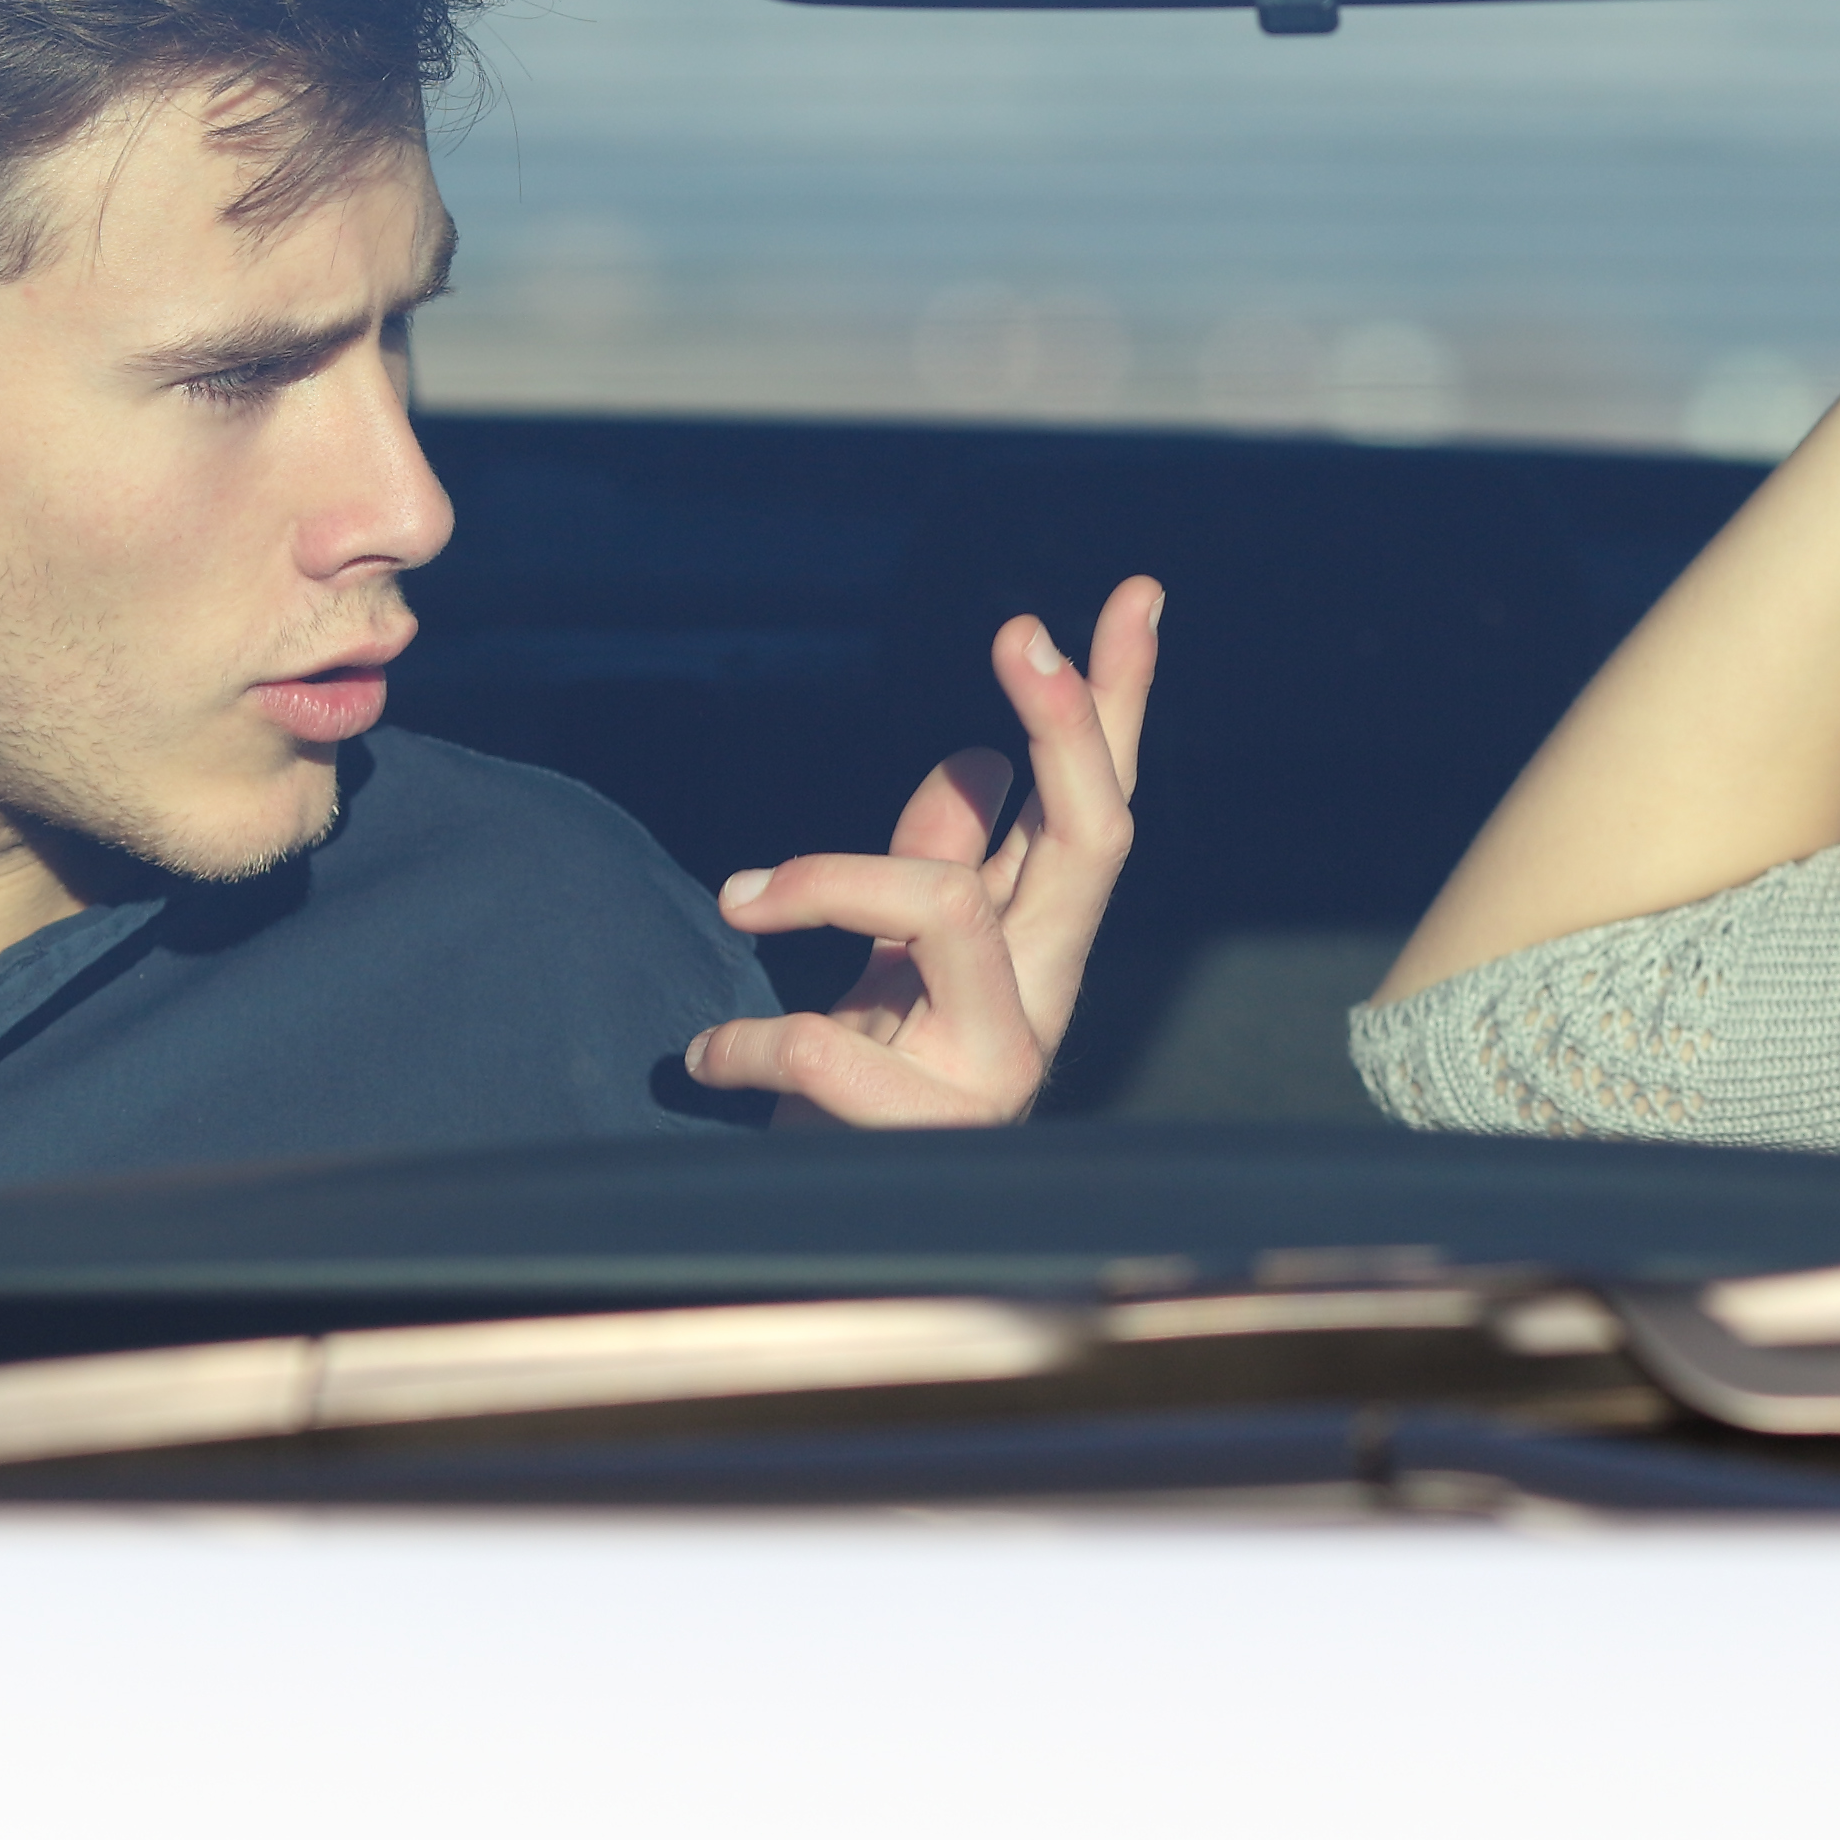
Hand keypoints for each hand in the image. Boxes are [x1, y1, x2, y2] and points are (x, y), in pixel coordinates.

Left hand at [687, 576, 1161, 1126]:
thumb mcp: (893, 964)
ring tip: (743, 897)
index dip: (1120, 702)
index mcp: (1037, 943)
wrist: (825, 1246)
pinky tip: (705, 1051)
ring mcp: (999, 1065)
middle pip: (1094, 837)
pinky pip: (836, 1046)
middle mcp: (1042, 995)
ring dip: (836, 879)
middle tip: (1024, 633)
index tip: (1135, 594)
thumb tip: (976, 756)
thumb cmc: (861, 1098)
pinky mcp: (931, 1134)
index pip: (1097, 804)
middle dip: (1069, 724)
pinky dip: (754, 1037)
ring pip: (955, 907)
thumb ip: (941, 861)